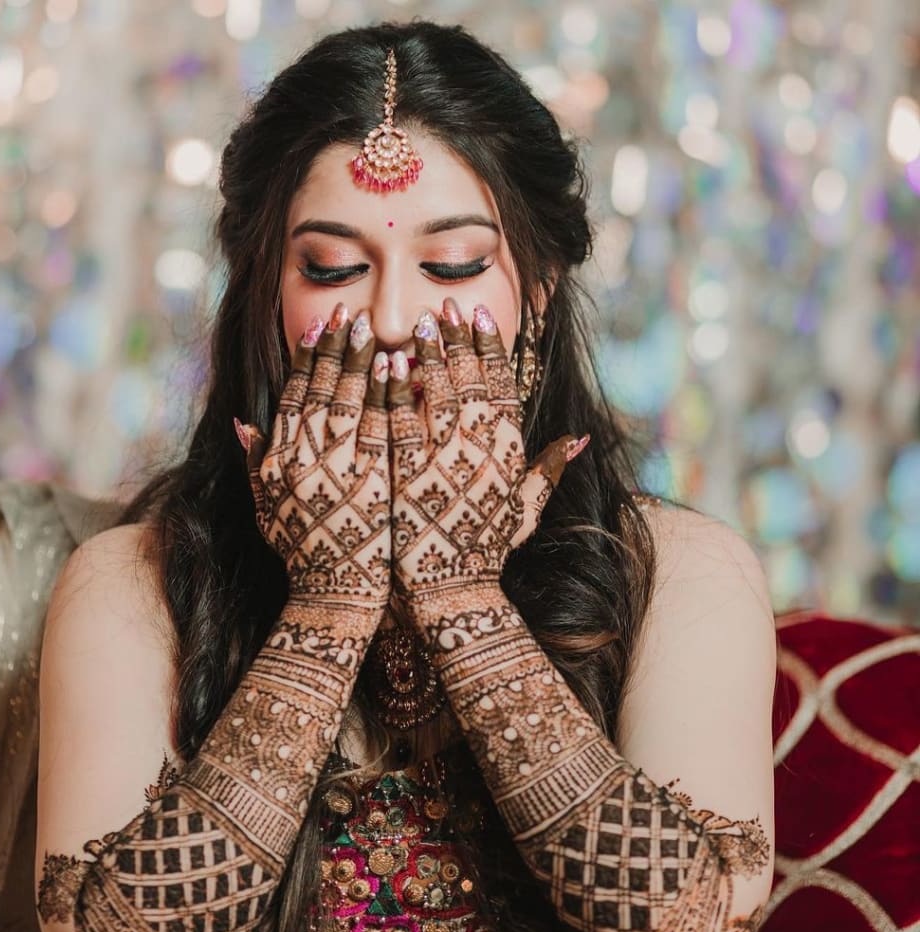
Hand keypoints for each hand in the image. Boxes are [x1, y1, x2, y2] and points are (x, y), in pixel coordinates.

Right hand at [236, 303, 391, 622]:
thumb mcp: (268, 510)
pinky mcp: (372, 478)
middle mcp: (305, 457)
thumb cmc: (303, 555)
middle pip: (321, 389)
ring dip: (359, 360)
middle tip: (347, 313)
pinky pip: (379, 424)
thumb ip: (256, 463)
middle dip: (335, 347)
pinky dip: (385, 392)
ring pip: (348, 399)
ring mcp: (339, 466)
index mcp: (280, 460)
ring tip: (369, 328)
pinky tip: (395, 365)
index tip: (319, 328)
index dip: (308, 359)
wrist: (334, 595)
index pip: (294, 395)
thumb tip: (241, 422)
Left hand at [386, 298, 587, 624]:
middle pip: (470, 380)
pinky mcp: (408, 473)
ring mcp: (444, 460)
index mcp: (508, 453)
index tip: (480, 317)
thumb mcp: (525, 510)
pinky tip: (385, 364)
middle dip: (457, 338)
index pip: (501, 386)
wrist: (452, 592)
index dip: (490, 348)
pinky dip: (393, 390)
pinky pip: (400, 421)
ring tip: (417, 323)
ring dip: (427, 353)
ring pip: (437, 393)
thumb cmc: (487, 551)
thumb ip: (550, 469)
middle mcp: (480, 450)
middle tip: (445, 306)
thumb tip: (578, 438)